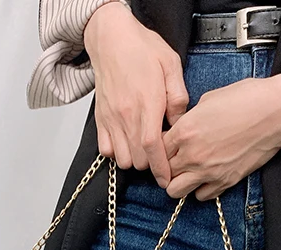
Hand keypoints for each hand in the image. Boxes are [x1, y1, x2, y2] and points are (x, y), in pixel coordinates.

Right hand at [83, 0, 188, 186]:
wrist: (111, 38)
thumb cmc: (141, 49)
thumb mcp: (170, 65)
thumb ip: (177, 97)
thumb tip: (180, 123)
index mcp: (147, 103)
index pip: (153, 147)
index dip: (161, 168)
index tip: (167, 179)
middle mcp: (126, 115)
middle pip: (138, 160)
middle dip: (151, 163)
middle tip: (160, 153)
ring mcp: (111, 119)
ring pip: (122, 159)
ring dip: (134, 160)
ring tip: (143, 148)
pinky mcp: (100, 119)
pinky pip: (105, 150)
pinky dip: (116, 153)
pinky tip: (127, 142)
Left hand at [162, 69, 280, 199]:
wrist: (276, 113)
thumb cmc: (246, 98)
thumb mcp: (207, 100)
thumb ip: (188, 119)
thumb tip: (181, 129)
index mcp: (184, 131)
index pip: (156, 150)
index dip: (159, 149)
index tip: (167, 146)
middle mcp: (192, 155)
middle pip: (163, 173)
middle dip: (166, 168)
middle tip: (175, 161)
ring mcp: (208, 171)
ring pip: (175, 191)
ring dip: (178, 183)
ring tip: (187, 173)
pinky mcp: (224, 182)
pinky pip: (201, 196)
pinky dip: (200, 190)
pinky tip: (206, 177)